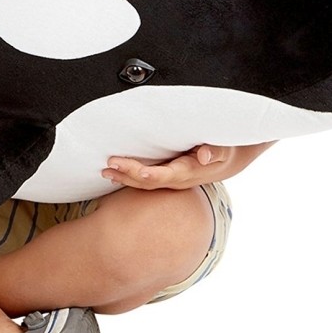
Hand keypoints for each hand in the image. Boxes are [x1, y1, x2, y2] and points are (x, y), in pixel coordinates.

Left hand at [102, 142, 273, 189]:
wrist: (225, 162)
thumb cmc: (223, 150)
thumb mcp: (225, 149)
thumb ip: (215, 151)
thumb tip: (205, 155)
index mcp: (189, 171)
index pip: (167, 176)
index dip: (151, 174)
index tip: (137, 170)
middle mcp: (177, 179)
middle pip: (149, 181)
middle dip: (129, 174)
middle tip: (110, 164)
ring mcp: (170, 181)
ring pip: (144, 183)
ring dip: (124, 178)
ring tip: (105, 171)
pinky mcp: (165, 177)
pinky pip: (145, 180)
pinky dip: (128, 177)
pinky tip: (114, 173)